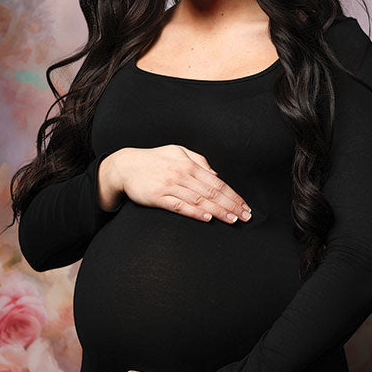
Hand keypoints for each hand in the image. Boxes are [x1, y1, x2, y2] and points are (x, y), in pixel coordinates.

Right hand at [98, 145, 251, 224]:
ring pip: (199, 201)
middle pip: (212, 192)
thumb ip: (198, 160)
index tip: (245, 205)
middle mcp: (182, 174)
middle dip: (231, 205)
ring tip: (232, 220)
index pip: (217, 182)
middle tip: (246, 216)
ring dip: (218, 211)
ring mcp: (170, 186)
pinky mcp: (158, 197)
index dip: (233, 195)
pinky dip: (195, 212)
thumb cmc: (153, 159)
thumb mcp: (177, 151)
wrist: (125, 166)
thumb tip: (215, 174)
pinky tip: (207, 218)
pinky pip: (180, 206)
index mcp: (189, 164)